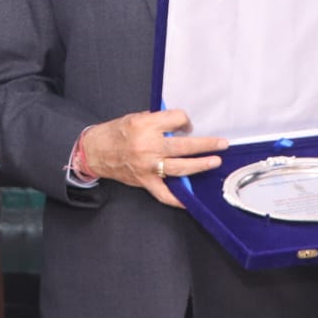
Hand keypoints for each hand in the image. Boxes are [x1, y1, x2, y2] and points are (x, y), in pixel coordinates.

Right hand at [79, 109, 226, 207]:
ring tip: (215, 162)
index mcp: (145, 125)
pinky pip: (164, 194)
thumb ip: (157, 120)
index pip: (177, 119)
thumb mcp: (135, 117)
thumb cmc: (115, 133)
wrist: (95, 151)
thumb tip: (180, 124)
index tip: (187, 125)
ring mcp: (147, 166)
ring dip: (200, 165)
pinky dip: (178, 199)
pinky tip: (190, 200)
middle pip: (184, 145)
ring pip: (180, 167)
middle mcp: (147, 145)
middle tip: (221, 144)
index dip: (185, 121)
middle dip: (206, 144)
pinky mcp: (145, 181)